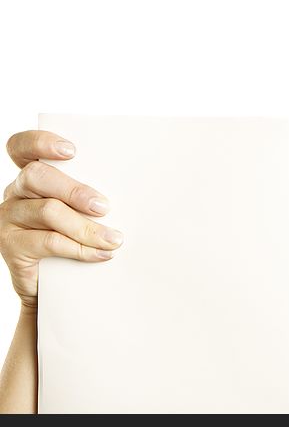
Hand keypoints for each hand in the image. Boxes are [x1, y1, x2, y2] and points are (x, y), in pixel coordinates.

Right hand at [0, 130, 123, 307]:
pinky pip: (47, 241)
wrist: (52, 283)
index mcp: (32, 177)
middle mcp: (15, 193)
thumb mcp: (82, 211)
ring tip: (113, 239)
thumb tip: (138, 189)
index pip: (22, 147)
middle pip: (37, 177)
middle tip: (104, 206)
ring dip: (85, 226)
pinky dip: (79, 248)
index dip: (40, 142)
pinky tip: (100, 253)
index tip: (71, 151)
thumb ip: (92, 196)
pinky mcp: (11, 246)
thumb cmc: (74, 235)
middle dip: (74, 190)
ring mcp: (9, 219)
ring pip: (47, 211)